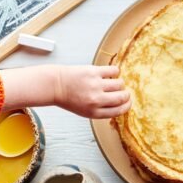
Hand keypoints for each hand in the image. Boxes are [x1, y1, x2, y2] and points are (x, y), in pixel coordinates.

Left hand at [1, 65, 130, 118]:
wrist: (54, 85)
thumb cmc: (69, 98)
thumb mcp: (85, 111)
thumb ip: (102, 110)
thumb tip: (121, 105)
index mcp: (94, 112)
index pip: (119, 110)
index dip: (127, 106)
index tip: (128, 102)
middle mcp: (96, 99)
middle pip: (122, 97)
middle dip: (126, 95)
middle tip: (123, 92)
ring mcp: (95, 85)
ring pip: (120, 83)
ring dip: (119, 83)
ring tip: (113, 82)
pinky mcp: (93, 72)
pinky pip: (114, 71)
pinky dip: (115, 72)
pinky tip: (110, 73)